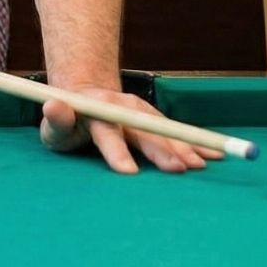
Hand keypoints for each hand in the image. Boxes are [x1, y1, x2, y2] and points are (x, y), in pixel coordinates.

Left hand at [40, 87, 222, 174]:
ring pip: (164, 128)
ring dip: (184, 145)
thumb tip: (53, 106)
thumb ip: (56, 119)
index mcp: (97, 111)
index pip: (108, 133)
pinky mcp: (152, 116)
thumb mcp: (55, 124)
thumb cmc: (68, 119)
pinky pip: (174, 129)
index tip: (130, 173)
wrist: (86, 93)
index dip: (118, 152)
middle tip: (181, 170)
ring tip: (202, 164)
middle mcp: (123, 107)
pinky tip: (213, 154)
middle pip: (144, 131)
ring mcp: (140, 109)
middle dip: (163, 150)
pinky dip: (193, 141)